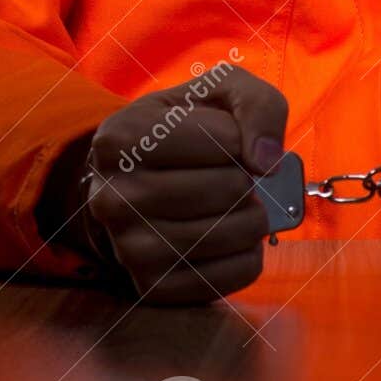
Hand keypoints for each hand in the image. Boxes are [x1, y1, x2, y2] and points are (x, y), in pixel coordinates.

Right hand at [81, 65, 286, 304]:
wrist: (136, 184)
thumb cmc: (185, 130)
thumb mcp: (216, 93)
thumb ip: (255, 104)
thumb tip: (267, 161)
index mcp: (120, 137)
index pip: (225, 139)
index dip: (240, 137)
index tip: (224, 140)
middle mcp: (113, 197)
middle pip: (229, 187)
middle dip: (247, 178)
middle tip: (231, 175)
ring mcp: (129, 249)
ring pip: (234, 232)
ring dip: (254, 216)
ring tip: (237, 203)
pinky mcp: (153, 288)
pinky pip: (233, 276)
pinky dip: (249, 253)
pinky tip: (231, 235)